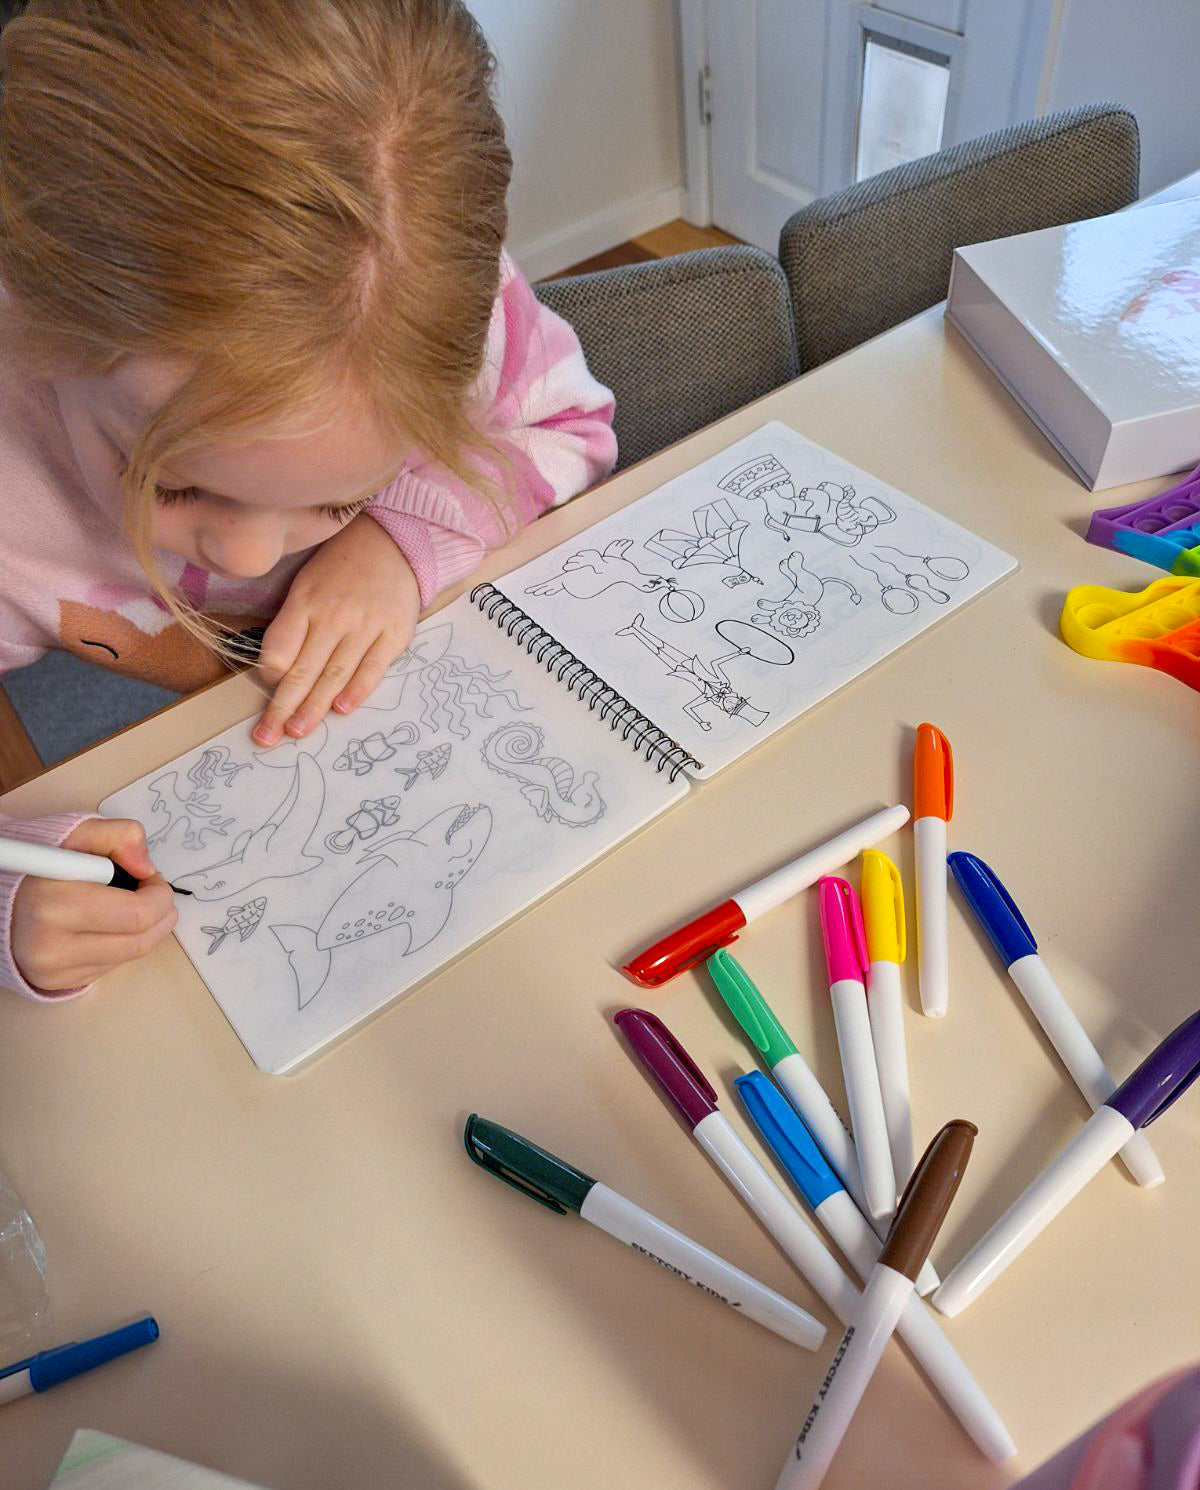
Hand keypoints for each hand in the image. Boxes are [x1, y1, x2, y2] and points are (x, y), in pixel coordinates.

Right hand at [11, 819, 176, 992]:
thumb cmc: (39, 865)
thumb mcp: (75, 835)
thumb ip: (118, 837)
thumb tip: (147, 867)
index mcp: (54, 905)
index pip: (137, 914)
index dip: (158, 895)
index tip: (152, 879)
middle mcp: (51, 945)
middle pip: (140, 940)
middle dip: (161, 914)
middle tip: (155, 893)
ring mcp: (53, 970)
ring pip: (130, 956)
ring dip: (148, 930)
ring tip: (138, 905)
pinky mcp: (56, 983)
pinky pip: (110, 967)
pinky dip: (122, 943)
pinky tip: (110, 924)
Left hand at [253, 514, 420, 747]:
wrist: (392, 544)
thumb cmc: (340, 568)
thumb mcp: (306, 585)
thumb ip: (293, 624)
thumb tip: (277, 672)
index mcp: (306, 601)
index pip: (280, 646)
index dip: (269, 673)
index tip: (266, 689)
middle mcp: (334, 615)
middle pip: (304, 669)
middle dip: (283, 707)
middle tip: (266, 737)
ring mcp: (366, 626)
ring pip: (335, 674)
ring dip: (314, 707)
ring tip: (297, 731)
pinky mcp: (394, 635)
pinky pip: (373, 669)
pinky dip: (357, 691)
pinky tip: (341, 711)